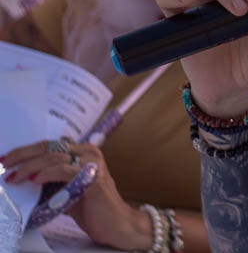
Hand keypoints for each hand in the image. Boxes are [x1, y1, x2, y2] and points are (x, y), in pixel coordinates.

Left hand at [2, 140, 151, 249]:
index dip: (25, 150)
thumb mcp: (67, 188)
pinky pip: (64, 170)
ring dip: (29, 167)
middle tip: (5, 164)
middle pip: (49, 147)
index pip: (49, 144)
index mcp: (83, 152)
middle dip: (22, 155)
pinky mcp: (92, 178)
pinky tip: (34, 179)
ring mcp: (92, 164)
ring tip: (14, 177)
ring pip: (54, 157)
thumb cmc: (91, 207)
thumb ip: (51, 179)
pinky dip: (46, 174)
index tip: (6, 159)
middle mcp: (89, 153)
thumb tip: (22, 177)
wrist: (116, 223)